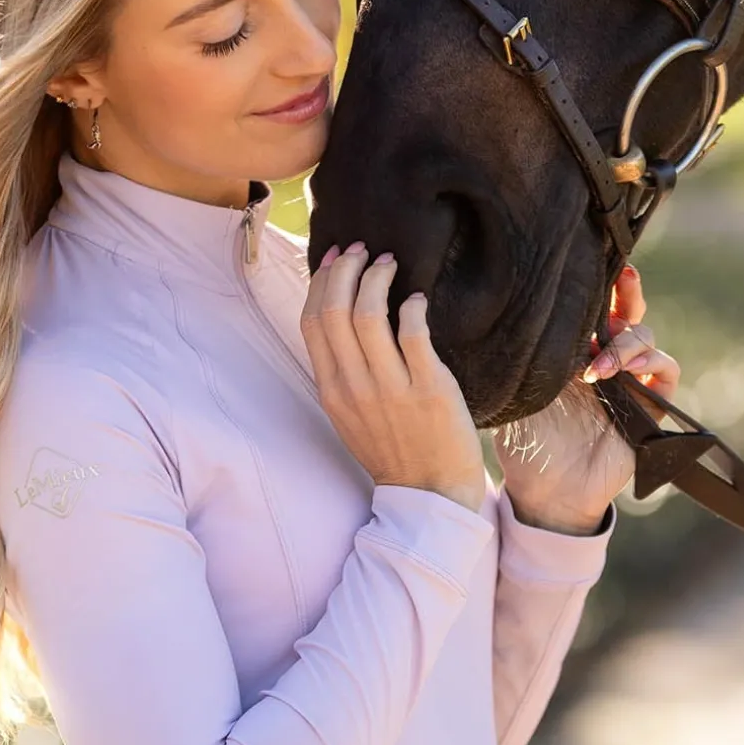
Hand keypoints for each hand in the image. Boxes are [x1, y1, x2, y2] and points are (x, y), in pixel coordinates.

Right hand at [301, 245, 486, 513]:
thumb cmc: (392, 448)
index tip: (334, 258)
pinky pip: (413, 334)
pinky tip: (417, 300)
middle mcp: (354, 386)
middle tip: (362, 249)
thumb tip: (340, 317)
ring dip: (376, 278)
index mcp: (331, 390)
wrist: (430, 494)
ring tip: (389, 263)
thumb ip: (341, 370)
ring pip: (367, 315)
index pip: (313, 321)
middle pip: (334, 310)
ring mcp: (390, 389)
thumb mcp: (350, 413)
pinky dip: (411, 307)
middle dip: (345, 269)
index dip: (320, 281)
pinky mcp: (429, 390)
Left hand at [496, 266, 679, 535]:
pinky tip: (612, 376)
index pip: (595, 308)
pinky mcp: (650, 406)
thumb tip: (506, 312)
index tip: (593, 263)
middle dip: (628, 291)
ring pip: (646, 335)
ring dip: (624, 341)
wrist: (546, 491)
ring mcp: (630, 382)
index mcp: (575, 353)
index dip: (600, 286)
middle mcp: (606, 361)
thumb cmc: (525, 443)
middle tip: (622, 279)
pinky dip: (646, 362)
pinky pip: (666, 370)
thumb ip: (521, 355)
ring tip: (593, 367)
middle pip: (629, 311)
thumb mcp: (516, 389)